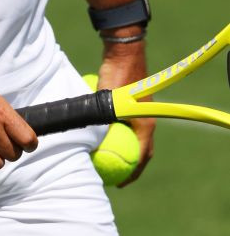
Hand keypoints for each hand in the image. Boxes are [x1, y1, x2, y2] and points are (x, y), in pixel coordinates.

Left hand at [97, 39, 154, 184]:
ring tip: (108, 161)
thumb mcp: (107, 101)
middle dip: (130, 166)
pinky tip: (101, 137)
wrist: (123, 52)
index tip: (119, 183)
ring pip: (134, 138)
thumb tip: (90, 142)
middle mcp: (146, 120)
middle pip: (141, 150)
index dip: (132, 173)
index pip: (141, 156)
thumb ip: (101, 120)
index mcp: (146, 123)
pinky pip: (127, 126)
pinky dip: (118, 135)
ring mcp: (141, 113)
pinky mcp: (133, 105)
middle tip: (114, 177)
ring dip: (125, 151)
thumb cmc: (116, 75)